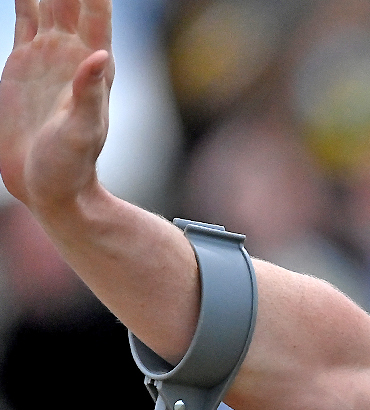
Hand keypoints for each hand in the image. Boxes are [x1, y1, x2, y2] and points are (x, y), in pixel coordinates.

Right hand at [0, 0, 112, 211]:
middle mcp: (74, 51)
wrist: (50, 187)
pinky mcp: (24, 62)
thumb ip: (90, 96)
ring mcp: (48, 54)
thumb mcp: (83, 133)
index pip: (97, 7)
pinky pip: (23, 16)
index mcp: (94, 63)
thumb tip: (101, 58)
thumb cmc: (72, 166)